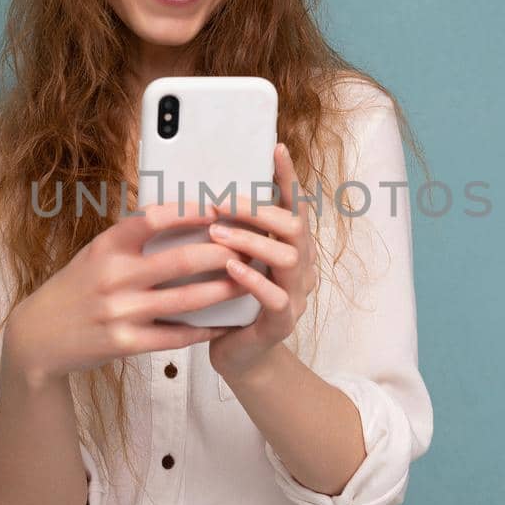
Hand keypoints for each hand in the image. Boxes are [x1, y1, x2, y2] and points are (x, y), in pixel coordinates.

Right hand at [1, 202, 246, 386]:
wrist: (38, 337)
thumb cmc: (75, 289)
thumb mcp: (94, 254)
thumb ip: (130, 239)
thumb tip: (179, 216)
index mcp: (106, 246)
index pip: (152, 218)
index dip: (188, 211)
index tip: (217, 207)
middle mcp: (112, 277)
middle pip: (180, 261)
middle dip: (221, 254)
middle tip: (249, 248)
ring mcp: (119, 312)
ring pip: (185, 300)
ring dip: (222, 291)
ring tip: (248, 282)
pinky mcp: (124, 344)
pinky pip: (174, 336)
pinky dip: (203, 330)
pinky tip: (224, 324)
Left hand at [206, 142, 318, 381]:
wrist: (239, 355)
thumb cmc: (230, 302)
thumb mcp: (231, 259)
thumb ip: (230, 231)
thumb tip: (202, 193)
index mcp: (291, 247)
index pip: (295, 205)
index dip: (287, 177)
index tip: (275, 148)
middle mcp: (301, 267)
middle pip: (295, 226)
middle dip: (258, 211)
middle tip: (221, 202)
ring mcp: (296, 296)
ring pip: (290, 258)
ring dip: (252, 241)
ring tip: (218, 235)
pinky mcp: (282, 323)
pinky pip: (276, 298)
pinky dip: (253, 280)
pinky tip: (231, 270)